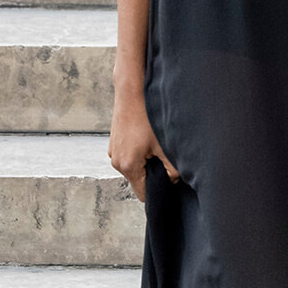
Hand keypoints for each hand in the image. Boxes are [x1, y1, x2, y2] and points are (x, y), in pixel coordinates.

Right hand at [109, 88, 179, 203]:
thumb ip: (172, 168)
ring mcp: (114, 152)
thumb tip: (174, 180)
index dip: (158, 191)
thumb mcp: (164, 145)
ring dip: (145, 162)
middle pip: (138, 181)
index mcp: (128, 166)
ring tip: (154, 146)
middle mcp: (117, 162)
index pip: (143, 194)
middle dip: (152, 174)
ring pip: (134, 168)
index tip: (168, 181)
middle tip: (164, 158)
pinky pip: (128, 157)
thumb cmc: (147, 116)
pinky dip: (138, 153)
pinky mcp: (114, 144)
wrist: (131, 93)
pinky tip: (145, 139)